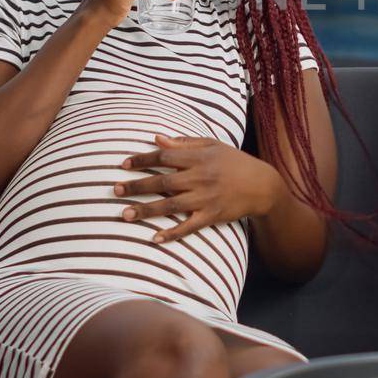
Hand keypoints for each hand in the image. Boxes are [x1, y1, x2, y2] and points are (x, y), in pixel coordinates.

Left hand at [114, 135, 283, 242]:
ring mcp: (206, 198)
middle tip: (114, 190)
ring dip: (146, 210)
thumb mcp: (213, 145)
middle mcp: (200, 177)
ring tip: (125, 215)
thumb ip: (184, 143)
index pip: (164, 156)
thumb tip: (157, 138)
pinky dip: (172, 233)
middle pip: (162, 182)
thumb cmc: (236, 162)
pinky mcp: (212, 216)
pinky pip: (188, 227)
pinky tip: (155, 238)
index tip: (124, 165)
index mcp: (199, 157)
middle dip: (137, 186)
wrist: (263, 185)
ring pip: (170, 205)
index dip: (143, 160)